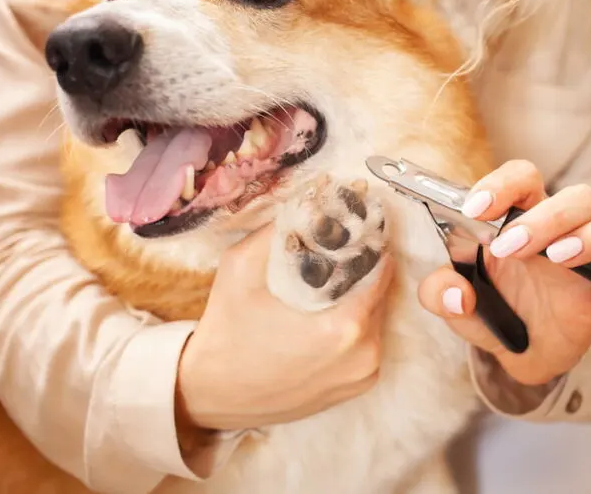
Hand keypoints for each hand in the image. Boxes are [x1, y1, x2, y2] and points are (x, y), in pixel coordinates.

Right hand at [176, 223, 393, 432]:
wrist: (209, 394)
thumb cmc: (226, 331)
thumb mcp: (241, 267)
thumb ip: (278, 229)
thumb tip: (312, 196)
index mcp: (345, 327)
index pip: (380, 267)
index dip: (368, 241)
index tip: (355, 225)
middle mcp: (364, 355)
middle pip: (380, 292)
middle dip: (362, 267)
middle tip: (340, 248)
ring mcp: (363, 375)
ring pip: (376, 318)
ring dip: (360, 296)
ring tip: (331, 280)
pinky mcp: (355, 388)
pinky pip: (367, 343)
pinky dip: (355, 325)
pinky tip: (326, 313)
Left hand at [417, 160, 590, 385]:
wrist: (517, 355)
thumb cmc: (492, 309)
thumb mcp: (455, 303)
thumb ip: (439, 293)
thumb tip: (456, 294)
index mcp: (522, 218)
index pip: (522, 178)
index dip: (502, 185)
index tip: (475, 209)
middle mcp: (564, 231)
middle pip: (576, 197)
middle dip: (542, 217)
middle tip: (507, 247)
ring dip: (588, 237)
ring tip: (556, 258)